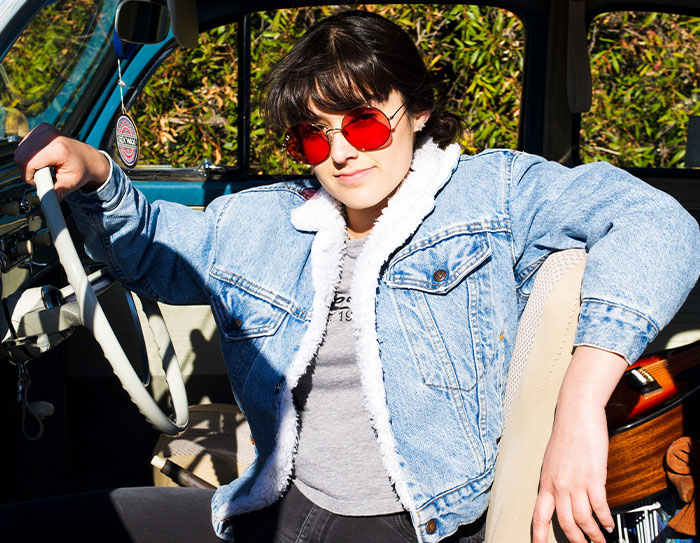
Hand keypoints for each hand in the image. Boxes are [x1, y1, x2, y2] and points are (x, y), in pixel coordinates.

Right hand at [13, 123, 110, 198]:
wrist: (89, 158)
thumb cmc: (82, 169)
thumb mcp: (71, 183)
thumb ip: (58, 192)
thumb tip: (49, 202)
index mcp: (58, 149)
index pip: (28, 161)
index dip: (28, 175)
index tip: (37, 182)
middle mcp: (50, 136)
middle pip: (21, 156)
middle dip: (27, 170)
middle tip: (41, 176)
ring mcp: (45, 130)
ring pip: (21, 149)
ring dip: (28, 162)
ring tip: (43, 167)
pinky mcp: (42, 128)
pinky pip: (25, 143)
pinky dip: (29, 154)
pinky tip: (41, 158)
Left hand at [532, 346, 627, 542]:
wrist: (576, 413)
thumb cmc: (566, 433)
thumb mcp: (552, 459)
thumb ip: (555, 479)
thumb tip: (560, 494)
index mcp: (545, 480)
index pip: (538, 513)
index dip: (538, 533)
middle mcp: (558, 484)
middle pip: (564, 522)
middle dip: (575, 539)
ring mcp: (575, 482)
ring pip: (582, 519)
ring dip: (592, 534)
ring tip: (600, 540)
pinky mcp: (593, 477)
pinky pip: (599, 506)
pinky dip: (604, 519)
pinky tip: (609, 524)